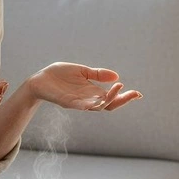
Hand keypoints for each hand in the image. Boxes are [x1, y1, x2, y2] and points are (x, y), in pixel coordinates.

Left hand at [27, 63, 141, 111]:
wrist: (40, 80)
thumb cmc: (60, 76)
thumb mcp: (82, 71)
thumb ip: (97, 74)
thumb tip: (116, 76)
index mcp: (92, 93)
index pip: (112, 98)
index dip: (125, 97)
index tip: (138, 93)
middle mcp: (87, 100)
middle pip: (109, 105)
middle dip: (122, 100)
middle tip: (134, 93)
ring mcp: (78, 103)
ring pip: (97, 106)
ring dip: (108, 99)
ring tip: (117, 89)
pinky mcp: (67, 102)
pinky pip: (80, 106)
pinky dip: (89, 104)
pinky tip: (98, 99)